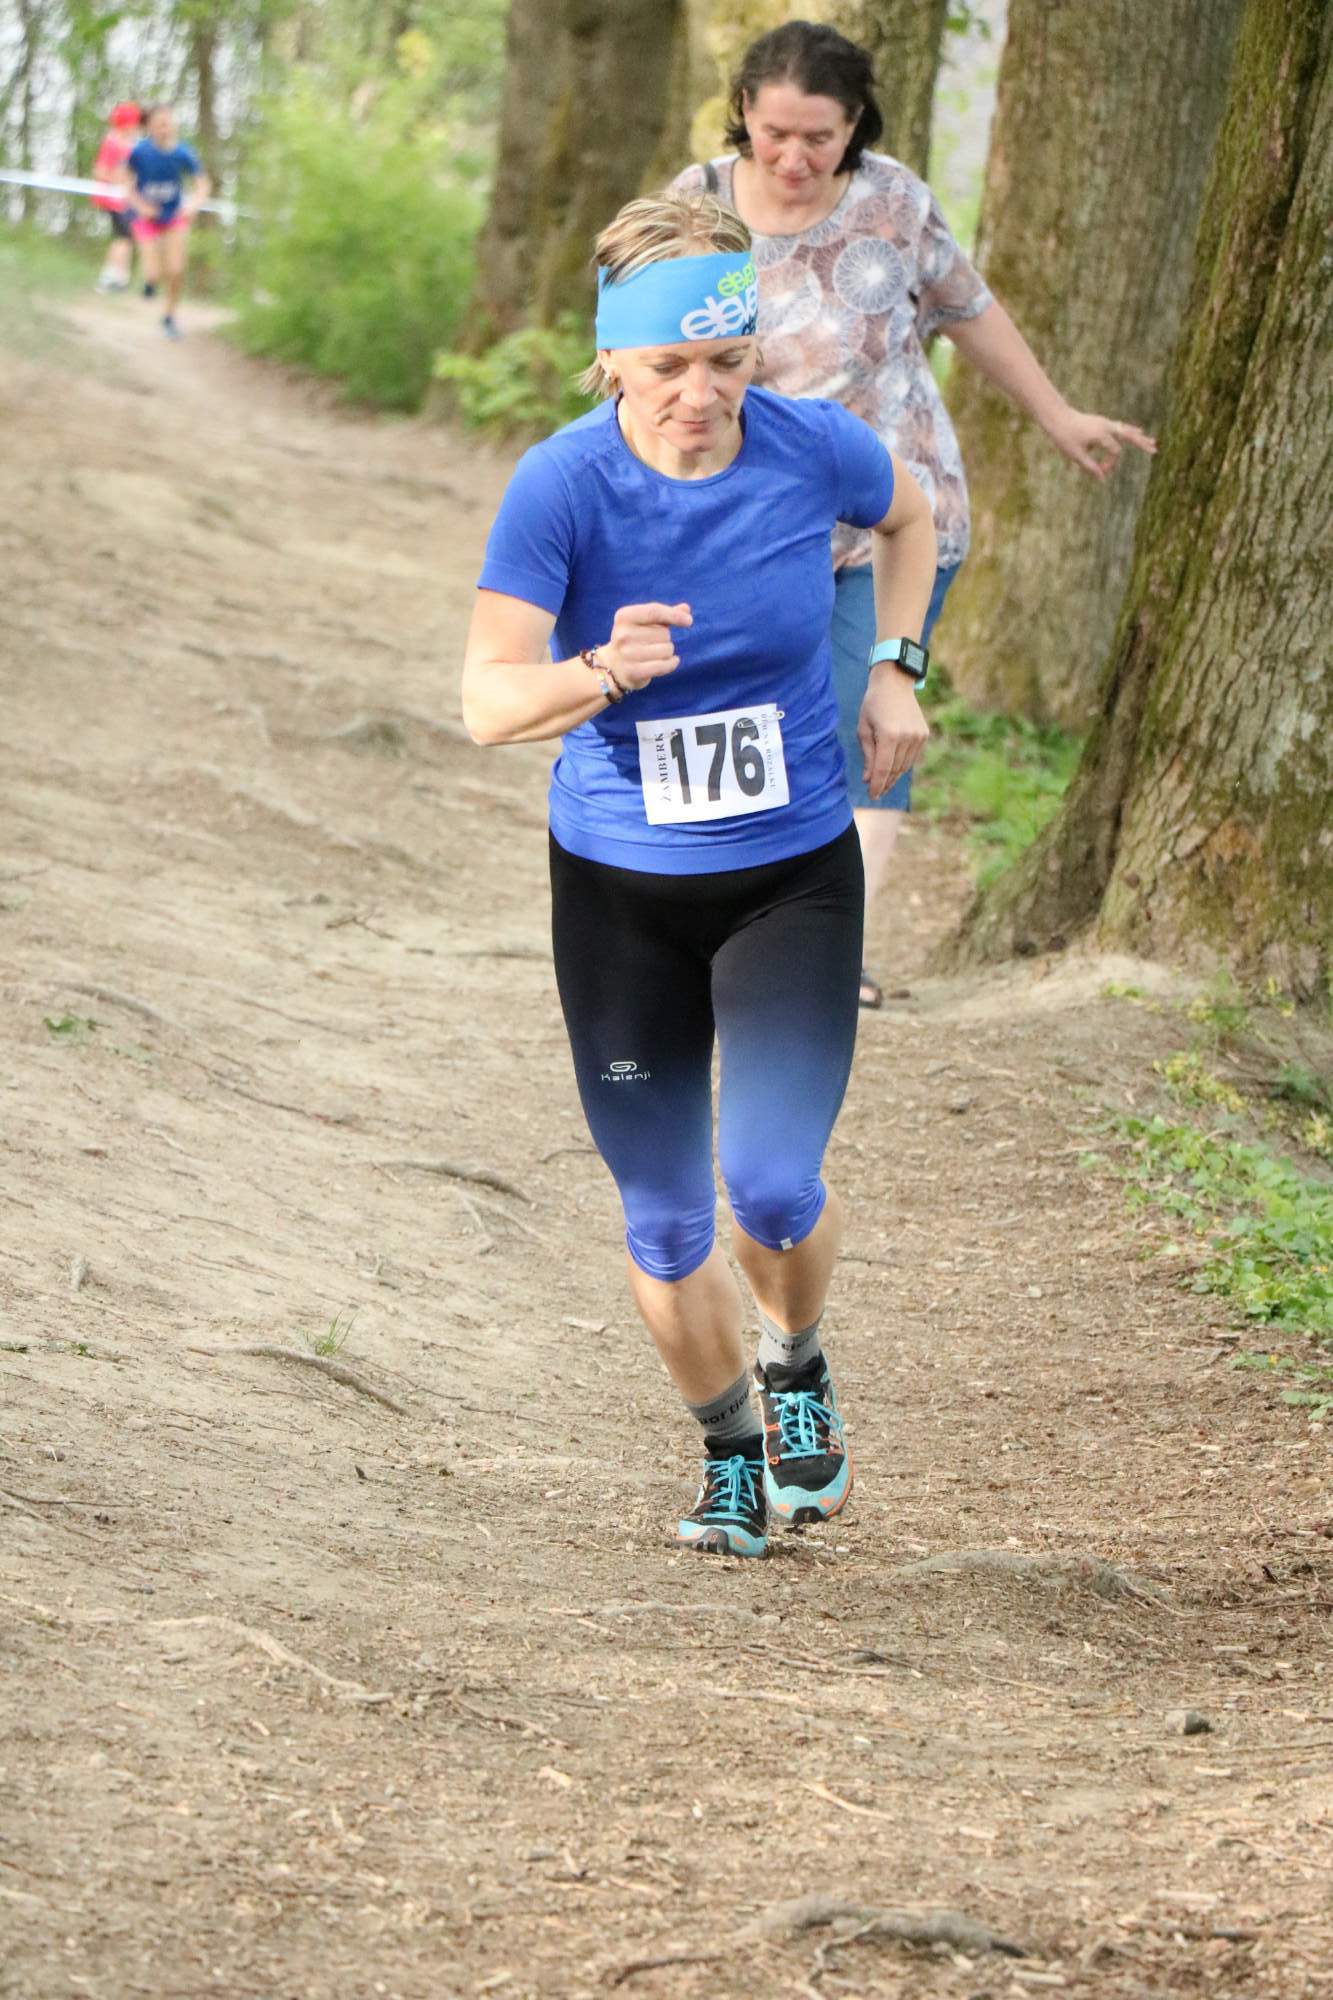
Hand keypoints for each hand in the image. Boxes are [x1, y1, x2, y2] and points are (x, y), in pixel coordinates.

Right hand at [601, 601, 691, 691]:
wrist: (612, 666)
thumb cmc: (634, 639)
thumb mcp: (644, 623)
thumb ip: (665, 615)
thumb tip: (686, 609)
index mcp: (624, 616)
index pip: (654, 611)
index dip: (674, 615)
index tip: (688, 621)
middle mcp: (623, 634)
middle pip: (664, 633)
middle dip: (665, 638)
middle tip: (651, 643)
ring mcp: (627, 654)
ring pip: (667, 649)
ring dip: (667, 652)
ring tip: (654, 654)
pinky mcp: (633, 671)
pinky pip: (664, 665)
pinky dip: (672, 663)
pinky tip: (670, 662)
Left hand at [858, 667, 928, 799]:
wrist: (895, 683)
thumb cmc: (873, 705)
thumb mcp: (863, 728)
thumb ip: (867, 755)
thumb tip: (868, 779)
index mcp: (889, 735)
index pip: (882, 769)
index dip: (877, 785)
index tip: (872, 796)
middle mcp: (907, 737)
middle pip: (895, 770)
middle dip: (885, 783)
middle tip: (876, 792)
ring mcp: (918, 736)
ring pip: (905, 766)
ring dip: (894, 776)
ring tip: (884, 783)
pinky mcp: (924, 734)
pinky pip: (912, 757)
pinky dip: (902, 764)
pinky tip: (894, 768)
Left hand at [1045, 408, 1156, 479]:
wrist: (1057, 417)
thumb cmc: (1064, 437)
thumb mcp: (1076, 455)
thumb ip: (1090, 467)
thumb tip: (1102, 479)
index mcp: (1101, 434)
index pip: (1115, 452)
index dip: (1110, 464)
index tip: (1098, 470)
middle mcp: (1106, 426)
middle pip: (1129, 436)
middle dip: (1141, 444)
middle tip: (1154, 451)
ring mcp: (1105, 423)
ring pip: (1127, 430)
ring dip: (1139, 437)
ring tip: (1152, 442)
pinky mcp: (1102, 422)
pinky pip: (1120, 427)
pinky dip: (1129, 431)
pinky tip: (1138, 432)